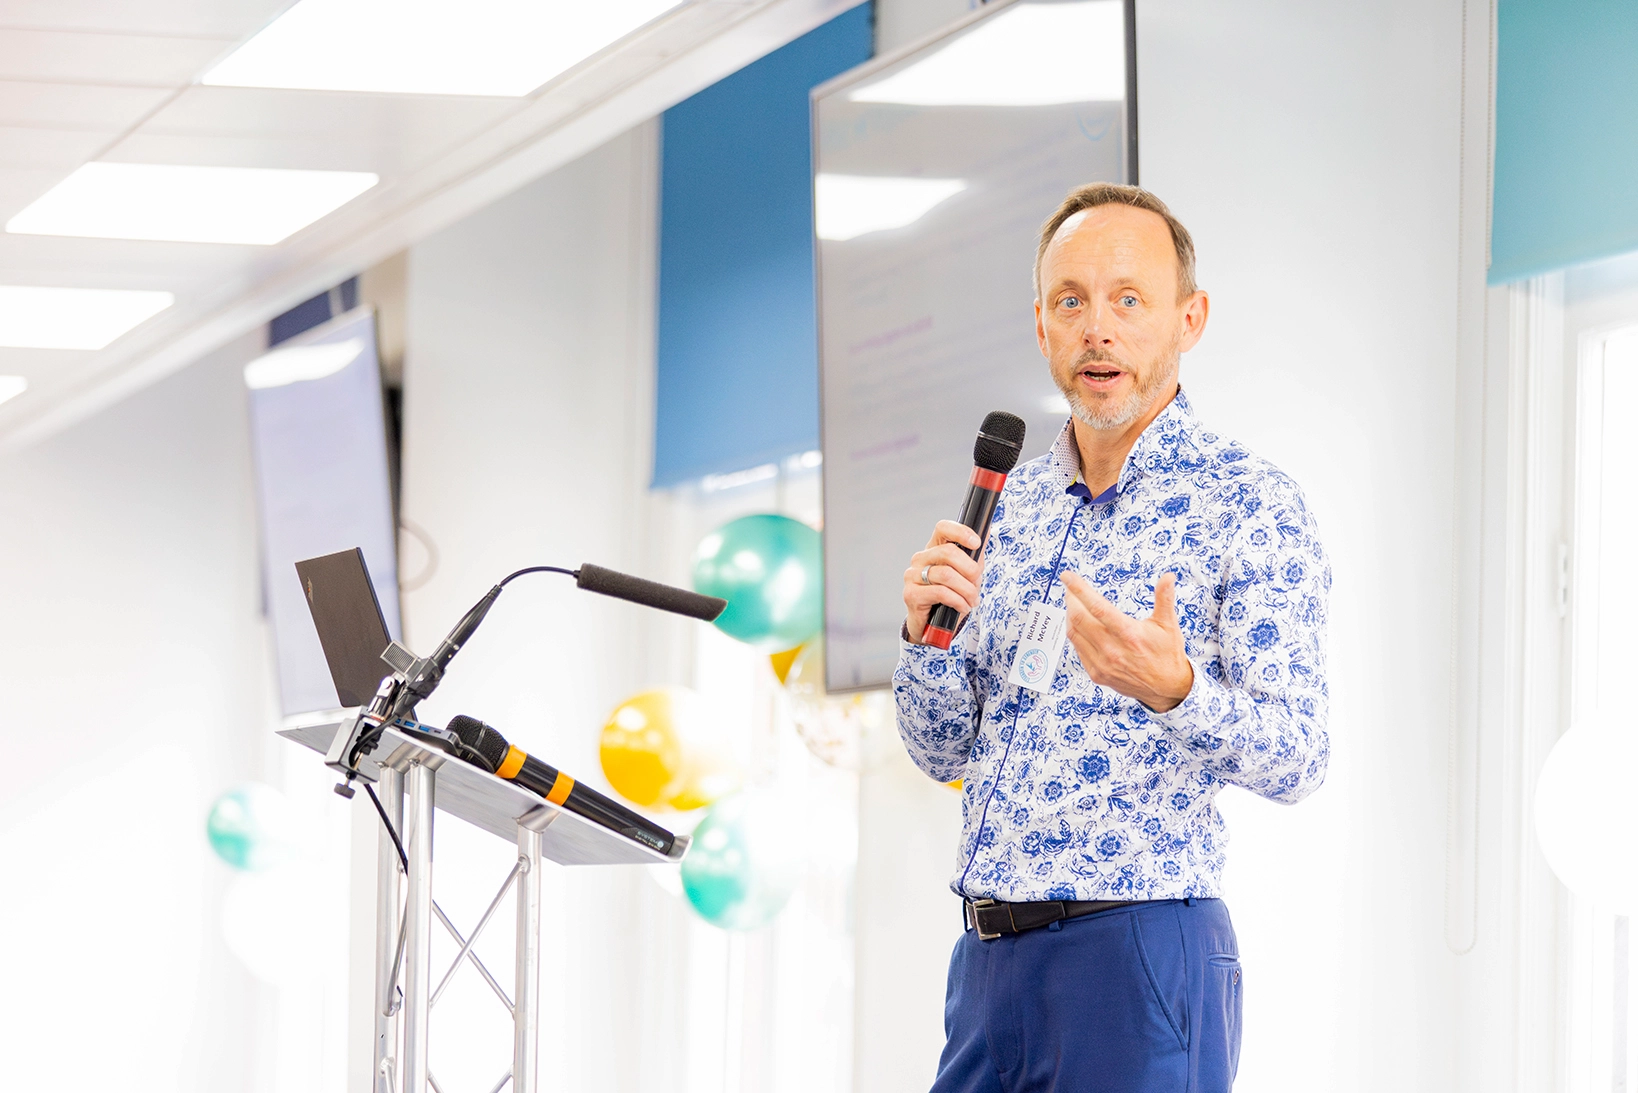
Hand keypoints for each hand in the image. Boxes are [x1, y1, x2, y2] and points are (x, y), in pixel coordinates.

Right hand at [903, 520, 983, 643]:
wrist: (933, 626)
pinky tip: (962, 606)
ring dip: (966, 590)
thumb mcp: (966, 575)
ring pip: (947, 574)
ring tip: (972, 600)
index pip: (943, 528)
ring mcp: (912, 576)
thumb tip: (986, 531)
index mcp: (933, 549)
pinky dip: (957, 601)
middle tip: (977, 583)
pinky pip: (940, 592)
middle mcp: (920, 559)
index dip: (961, 532)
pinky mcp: (911, 594)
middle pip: (948, 552)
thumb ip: (974, 555)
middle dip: (970, 569)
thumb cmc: (950, 597)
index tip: (977, 543)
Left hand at [1061, 571, 1193, 711]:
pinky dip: (1075, 633)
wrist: (1167, 688)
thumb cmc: (1167, 654)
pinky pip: (1078, 649)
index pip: (1097, 607)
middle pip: (1080, 619)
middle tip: (1070, 588)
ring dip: (1070, 615)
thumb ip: (1164, 598)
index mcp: (1130, 634)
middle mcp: (1113, 650)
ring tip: (1072, 603)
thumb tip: (1168, 576)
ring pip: (1075, 634)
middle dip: (1071, 599)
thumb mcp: (1169, 625)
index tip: (1067, 577)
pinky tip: (1078, 624)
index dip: (1079, 590)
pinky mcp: (1097, 674)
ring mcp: (1102, 664)